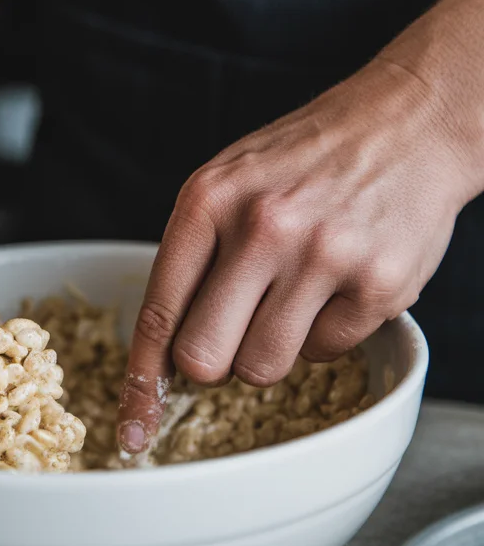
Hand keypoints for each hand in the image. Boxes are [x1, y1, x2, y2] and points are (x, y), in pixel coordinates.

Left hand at [117, 0, 483, 452]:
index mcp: (209, 199)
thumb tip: (165, 347)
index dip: (142, 380)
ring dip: (272, 349)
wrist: (410, 119)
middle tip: (234, 334)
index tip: (135, 426)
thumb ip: (196, 253)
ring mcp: (324, 256)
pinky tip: (338, 283)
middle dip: (213, 363)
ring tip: (293, 296)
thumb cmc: (310, 156)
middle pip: (204, 357)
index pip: (159, 311)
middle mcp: (262, 227)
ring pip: (264, 367)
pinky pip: (326, 352)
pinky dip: (327, 331)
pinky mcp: (379, 284)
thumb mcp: (231, 179)